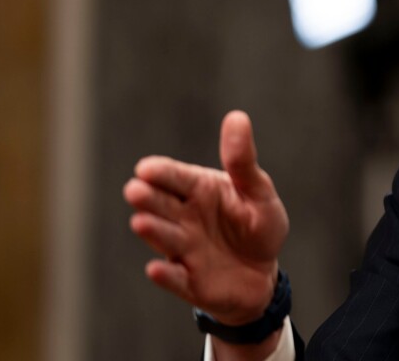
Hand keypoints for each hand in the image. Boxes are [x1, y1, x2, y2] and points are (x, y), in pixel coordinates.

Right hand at [123, 111, 288, 325]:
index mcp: (199, 190)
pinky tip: (157, 269)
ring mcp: (183, 250)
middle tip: (136, 190)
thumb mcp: (258, 191)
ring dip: (153, 231)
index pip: (176, 178)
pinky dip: (166, 275)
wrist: (262, 274)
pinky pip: (175, 278)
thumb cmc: (258, 225)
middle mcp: (184, 218)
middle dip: (148, 198)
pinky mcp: (189, 281)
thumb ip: (243, 161)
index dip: (161, 173)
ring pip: (164, 238)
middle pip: (161, 205)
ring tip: (141, 222)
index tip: (146, 168)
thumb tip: (237, 117)